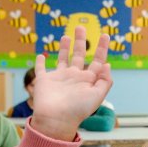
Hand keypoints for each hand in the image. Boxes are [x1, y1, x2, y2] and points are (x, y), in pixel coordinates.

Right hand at [30, 26, 112, 141]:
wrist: (56, 119)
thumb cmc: (77, 109)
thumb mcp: (97, 96)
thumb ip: (105, 81)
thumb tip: (107, 65)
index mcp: (87, 80)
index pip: (97, 60)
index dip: (102, 48)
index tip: (105, 35)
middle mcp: (74, 77)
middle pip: (79, 55)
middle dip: (81, 41)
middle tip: (81, 27)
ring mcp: (59, 78)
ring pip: (62, 58)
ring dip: (64, 48)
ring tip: (66, 36)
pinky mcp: (44, 80)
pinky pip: (41, 69)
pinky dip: (40, 62)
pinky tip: (41, 56)